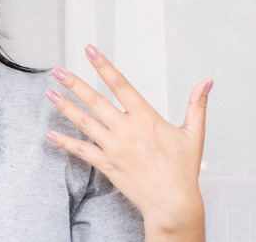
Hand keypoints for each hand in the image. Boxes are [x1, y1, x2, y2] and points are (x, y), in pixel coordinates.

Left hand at [45, 44, 211, 240]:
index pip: (121, 85)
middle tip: (57, 71)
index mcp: (146, 118)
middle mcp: (126, 130)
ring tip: (49, 93)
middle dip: (74, 84)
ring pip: (84, 122)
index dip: (104, 66)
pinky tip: (49, 134)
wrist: (173, 203)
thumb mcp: (193, 134)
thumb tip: (207, 81)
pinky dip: (64, 142)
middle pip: (95, 101)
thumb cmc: (183, 170)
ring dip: (64, 107)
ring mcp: (114, 147)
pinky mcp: (107, 165)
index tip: (90, 51)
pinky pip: (81, 150)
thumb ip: (196, 105)